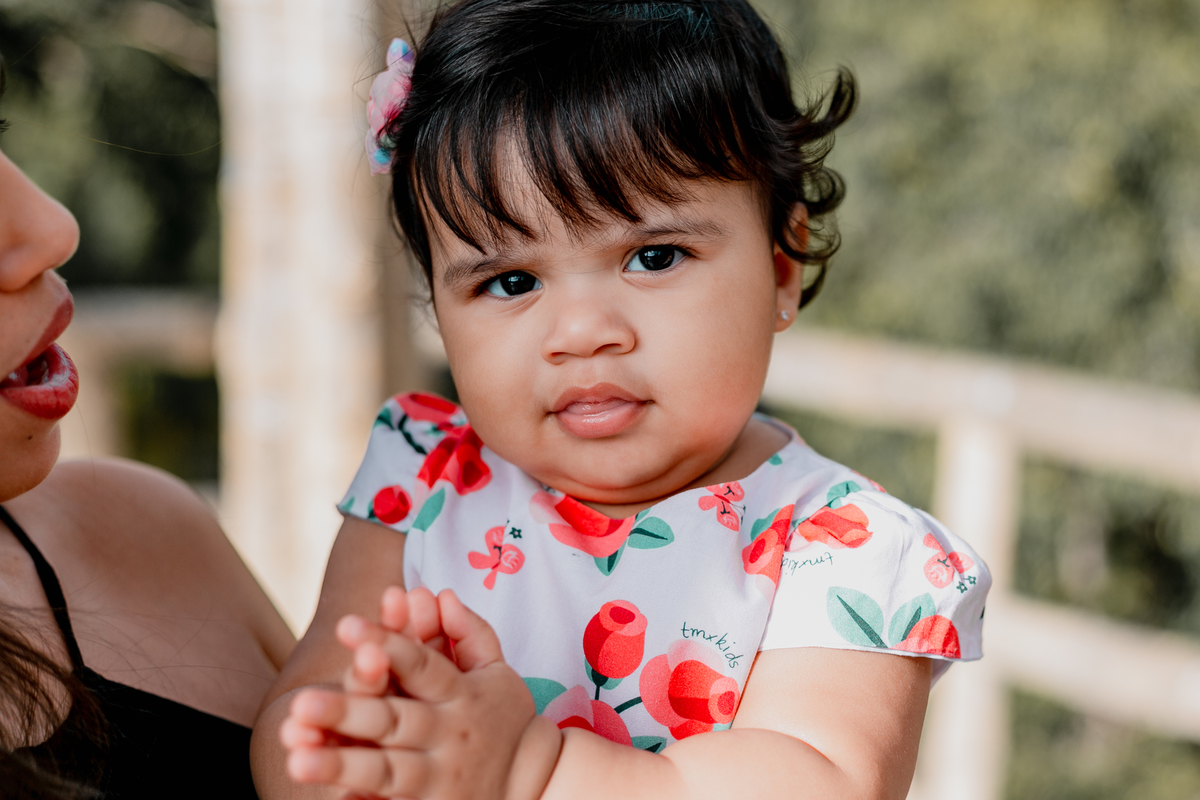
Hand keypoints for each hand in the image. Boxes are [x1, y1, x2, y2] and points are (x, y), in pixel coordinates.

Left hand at [282, 590, 562, 799]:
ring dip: (340, 763)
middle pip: (393, 720)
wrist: (536, 785)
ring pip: (383, 771)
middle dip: (347, 712)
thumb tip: (441, 593)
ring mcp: (437, 778)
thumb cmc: (506, 719)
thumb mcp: (498, 672)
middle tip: (301, 703)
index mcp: (462, 695)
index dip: (387, 644)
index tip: (346, 624)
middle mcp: (447, 735)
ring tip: (295, 757)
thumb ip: (471, 632)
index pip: (422, 666)